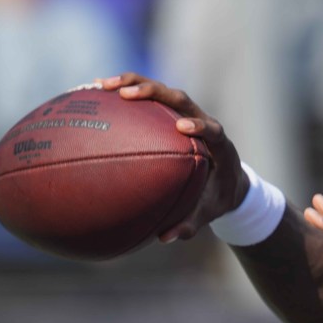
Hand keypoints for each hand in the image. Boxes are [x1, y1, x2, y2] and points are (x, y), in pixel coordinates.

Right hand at [97, 73, 248, 242]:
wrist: (228, 180)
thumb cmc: (217, 198)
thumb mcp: (208, 213)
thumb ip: (190, 224)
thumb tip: (165, 238)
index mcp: (219, 146)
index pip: (213, 129)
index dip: (200, 125)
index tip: (182, 127)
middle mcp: (203, 123)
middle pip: (183, 99)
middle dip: (157, 93)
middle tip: (128, 95)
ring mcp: (187, 114)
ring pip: (163, 93)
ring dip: (136, 84)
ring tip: (102, 86)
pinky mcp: (172, 114)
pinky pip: (149, 100)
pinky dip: (126, 92)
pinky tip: (94, 93)